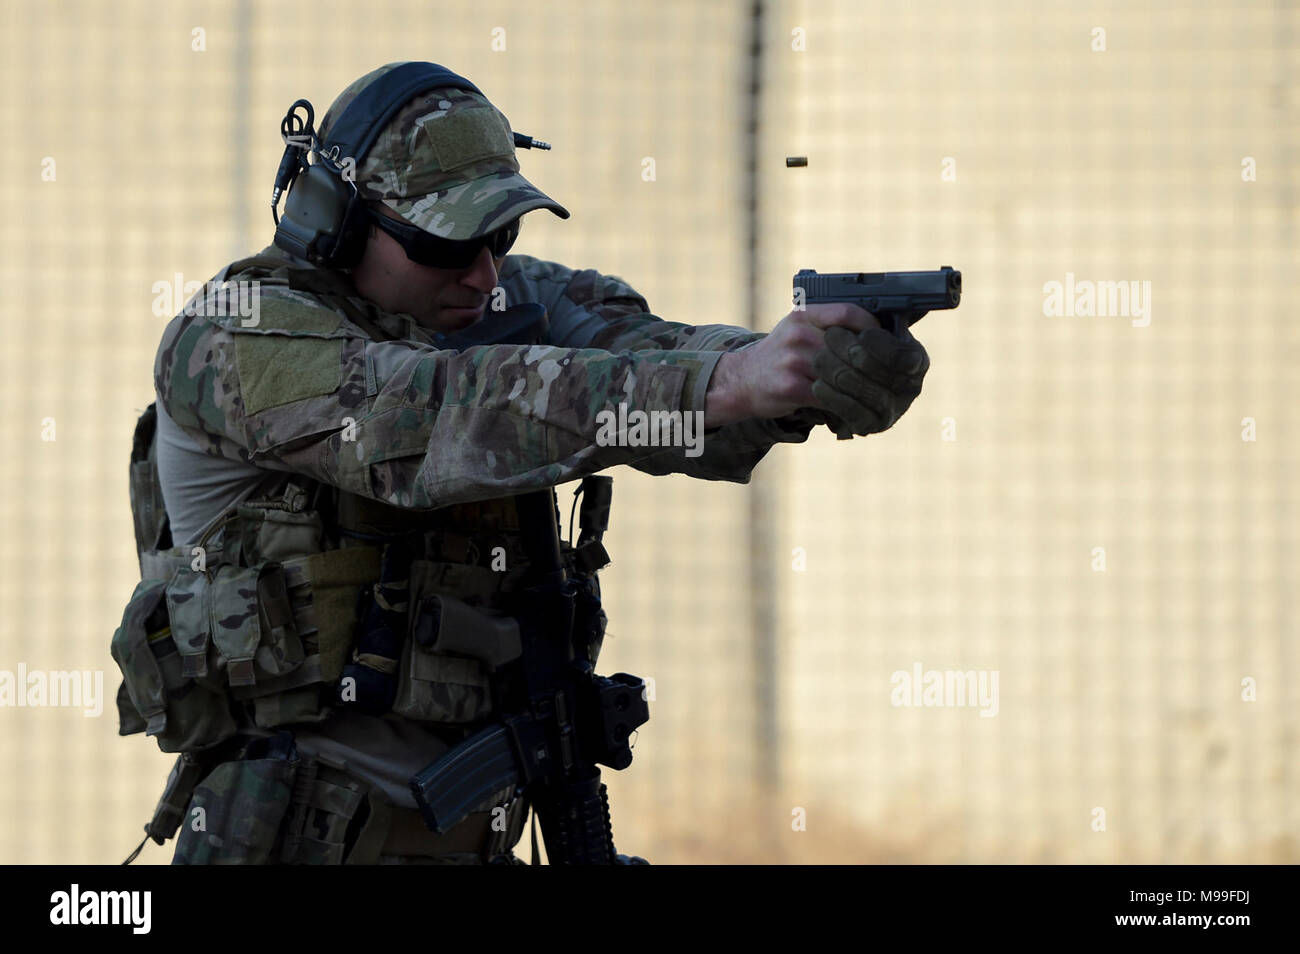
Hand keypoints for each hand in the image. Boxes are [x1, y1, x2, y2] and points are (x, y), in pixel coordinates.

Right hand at [704, 304, 878, 427]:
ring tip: (874, 394)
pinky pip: (828, 396)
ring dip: (860, 388)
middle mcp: (798, 334)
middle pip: (849, 347)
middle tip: (887, 374)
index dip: (871, 326)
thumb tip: (877, 336)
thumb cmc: (780, 354)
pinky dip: (843, 404)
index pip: (847, 312)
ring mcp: (793, 360)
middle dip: (871, 364)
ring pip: (842, 374)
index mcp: (804, 315)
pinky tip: (850, 408)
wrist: (741, 380)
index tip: (884, 341)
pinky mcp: (790, 387)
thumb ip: (829, 326)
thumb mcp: (798, 328)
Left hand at [810, 324, 929, 436]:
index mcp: (917, 360)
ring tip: (818, 356)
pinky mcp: (868, 425)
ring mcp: (890, 410)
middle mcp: (909, 388)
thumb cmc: (862, 349)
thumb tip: (862, 310)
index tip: (863, 334)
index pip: (900, 355)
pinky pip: (846, 410)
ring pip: (856, 386)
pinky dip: (830, 395)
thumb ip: (871, 322)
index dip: (879, 344)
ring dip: (832, 368)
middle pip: (872, 368)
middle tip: (829, 335)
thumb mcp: (874, 330)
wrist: (847, 385)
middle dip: (847, 348)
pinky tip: (818, 384)